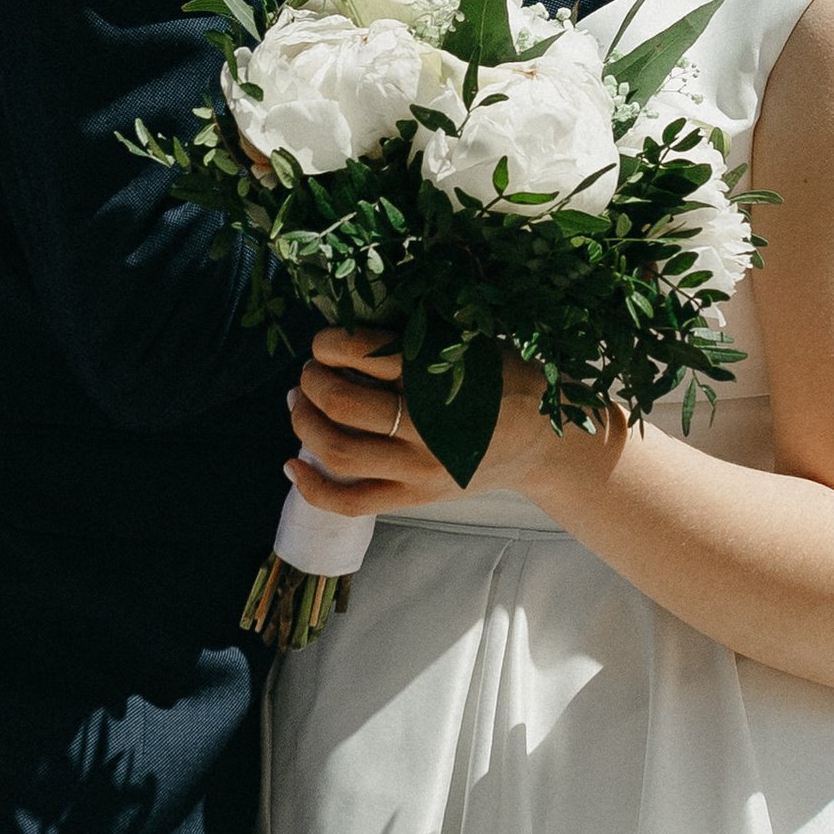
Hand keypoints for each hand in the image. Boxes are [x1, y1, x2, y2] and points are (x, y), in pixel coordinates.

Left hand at [288, 328, 581, 518]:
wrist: (541, 439)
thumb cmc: (501, 379)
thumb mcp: (467, 342)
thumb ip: (416, 337)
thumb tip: (349, 330)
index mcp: (438, 374)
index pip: (363, 353)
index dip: (329, 343)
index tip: (323, 342)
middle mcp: (425, 424)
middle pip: (342, 404)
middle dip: (312, 382)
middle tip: (308, 372)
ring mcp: (418, 468)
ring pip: (340, 452)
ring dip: (305, 424)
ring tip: (298, 404)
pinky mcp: (414, 498)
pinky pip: (352, 502)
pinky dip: (314, 487)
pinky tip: (292, 465)